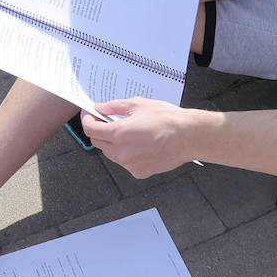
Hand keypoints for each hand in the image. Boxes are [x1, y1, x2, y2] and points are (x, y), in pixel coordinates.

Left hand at [81, 99, 195, 178]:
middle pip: (98, 142)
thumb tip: (100, 109)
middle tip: (106, 120)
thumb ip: (115, 107)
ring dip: (111, 142)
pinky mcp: (139, 172)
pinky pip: (124, 162)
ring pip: (110, 153)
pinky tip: (138, 143)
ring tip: (126, 131)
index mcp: (120, 134)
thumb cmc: (168, 119)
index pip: (91, 130)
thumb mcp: (139, 104)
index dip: (87, 120)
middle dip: (98, 130)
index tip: (89, 114)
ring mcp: (130, 165)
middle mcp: (122, 152)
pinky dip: (125, 153)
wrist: (189, 136)